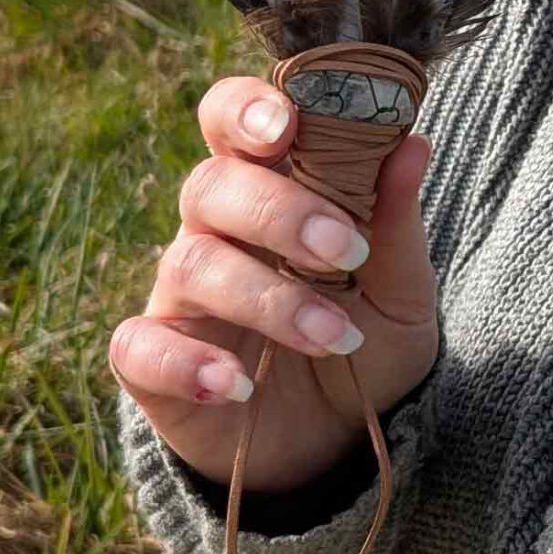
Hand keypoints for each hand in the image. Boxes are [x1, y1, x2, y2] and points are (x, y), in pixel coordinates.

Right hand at [109, 75, 441, 493]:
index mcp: (270, 189)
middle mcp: (214, 231)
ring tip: (333, 337)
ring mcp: (179, 296)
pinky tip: (237, 385)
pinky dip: (186, 363)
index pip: (232, 120)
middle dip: (279, 212)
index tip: (286, 125)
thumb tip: (414, 144)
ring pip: (191, 262)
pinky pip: (138, 346)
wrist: (336, 443)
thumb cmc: (364, 340)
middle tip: (343, 252)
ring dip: (268, 298)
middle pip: (211, 185)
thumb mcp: (400, 290)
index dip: (246, 110)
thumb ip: (397, 224)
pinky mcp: (151, 364)